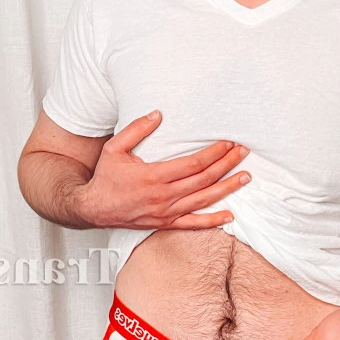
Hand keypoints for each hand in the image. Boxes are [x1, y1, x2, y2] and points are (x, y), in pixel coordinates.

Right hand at [78, 109, 251, 229]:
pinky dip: (213, 220)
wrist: (93, 208)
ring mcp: (166, 212)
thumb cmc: (105, 178)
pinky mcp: (165, 223)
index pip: (193, 164)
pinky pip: (194, 224)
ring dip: (227, 188)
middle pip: (204, 179)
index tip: (228, 143)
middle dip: (227, 165)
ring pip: (204, 200)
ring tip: (246, 177)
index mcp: (153, 176)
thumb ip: (136, 130)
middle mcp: (163, 196)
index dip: (214, 153)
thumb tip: (158, 114)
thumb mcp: (115, 148)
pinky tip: (229, 215)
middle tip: (243, 153)